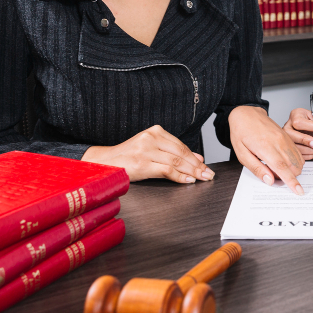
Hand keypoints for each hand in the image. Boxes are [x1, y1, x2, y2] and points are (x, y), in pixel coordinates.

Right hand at [81, 125, 214, 182]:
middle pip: (181, 153)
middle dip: (198, 165)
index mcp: (154, 131)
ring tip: (202, 178)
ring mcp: (146, 150)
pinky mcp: (142, 163)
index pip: (180, 145)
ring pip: (176, 161)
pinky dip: (180, 177)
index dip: (196, 157)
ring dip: (193, 172)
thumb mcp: (151, 149)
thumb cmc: (128, 157)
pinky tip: (188, 181)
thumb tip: (198, 158)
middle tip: (209, 174)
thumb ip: (173, 152)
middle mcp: (151, 138)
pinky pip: (167, 170)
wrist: (103, 163)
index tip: (206, 165)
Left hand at [230, 106, 305, 194]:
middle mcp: (278, 142)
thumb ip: (257, 168)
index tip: (299, 191)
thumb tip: (270, 181)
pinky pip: (297, 153)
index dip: (291, 181)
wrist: (247, 114)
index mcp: (265, 147)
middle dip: (290, 177)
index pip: (282, 168)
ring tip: (277, 168)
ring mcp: (285, 139)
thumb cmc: (242, 133)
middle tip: (275, 177)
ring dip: (293, 170)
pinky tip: (284, 162)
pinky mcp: (288, 137)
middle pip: (293, 166)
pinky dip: (295, 162)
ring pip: (298, 160)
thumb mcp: (242, 154)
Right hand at [283, 108, 312, 159]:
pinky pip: (296, 154)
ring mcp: (289, 138)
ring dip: (308, 150)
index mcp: (297, 114)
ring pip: (293, 146)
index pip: (298, 122)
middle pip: (290, 135)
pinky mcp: (292, 147)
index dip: (310, 127)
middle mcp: (290, 125)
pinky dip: (307, 155)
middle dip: (306, 141)